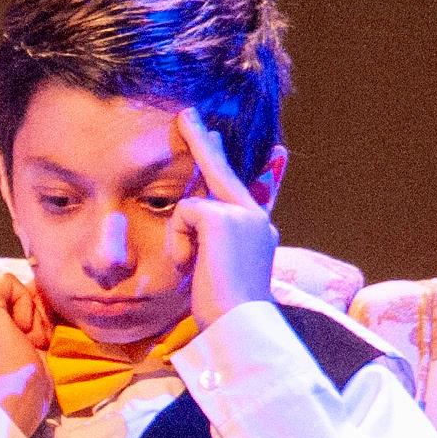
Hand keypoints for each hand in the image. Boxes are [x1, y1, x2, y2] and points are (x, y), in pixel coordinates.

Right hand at [0, 271, 54, 430]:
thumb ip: (33, 322)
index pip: (12, 310)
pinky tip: (21, 331)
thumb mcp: (33, 350)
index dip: (35, 321)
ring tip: (29, 343)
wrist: (12, 404)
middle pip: (15, 299)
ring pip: (14, 291)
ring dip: (32, 315)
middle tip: (34, 345)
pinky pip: (9, 283)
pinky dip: (24, 304)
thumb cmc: (25, 390)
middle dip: (35, 317)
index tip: (38, 347)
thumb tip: (44, 290)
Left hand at [171, 106, 278, 327]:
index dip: (245, 166)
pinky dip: (178, 240)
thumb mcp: (217, 269)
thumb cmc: (221, 307)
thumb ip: (213, 244)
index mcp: (258, 230)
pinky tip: (191, 263)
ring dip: (181, 238)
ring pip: (192, 205)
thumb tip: (198, 223)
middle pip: (222, 173)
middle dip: (201, 143)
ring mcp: (244, 213)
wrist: (236, 323)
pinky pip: (184, 214)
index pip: (250, 191)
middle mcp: (256, 217)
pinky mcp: (225, 216)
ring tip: (193, 266)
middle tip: (187, 114)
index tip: (258, 148)